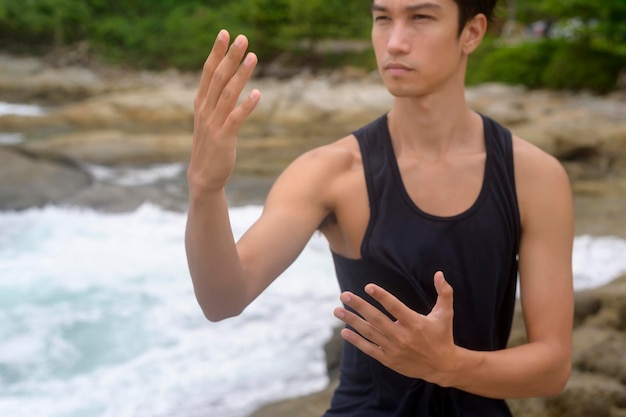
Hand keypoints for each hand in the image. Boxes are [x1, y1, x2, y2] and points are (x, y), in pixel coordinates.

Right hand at [188, 30, 260, 194]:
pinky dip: (246, 106)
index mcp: (201, 103)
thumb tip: (228, 80)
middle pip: (219, 78)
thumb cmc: (210, 145)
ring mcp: (213, 124)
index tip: (224, 33)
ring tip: (253, 57)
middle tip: (243, 39)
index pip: (208, 72)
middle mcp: (205, 110)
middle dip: (230, 57)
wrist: (204, 176)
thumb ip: (217, 100)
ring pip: (228, 94)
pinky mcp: (224, 138)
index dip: (216, 52)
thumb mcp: (209, 119)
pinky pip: (236, 119)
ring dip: (241, 75)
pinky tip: (257, 94)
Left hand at [333, 271, 459, 384]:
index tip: (368, 287)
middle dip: (359, 306)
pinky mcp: (389, 359)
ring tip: (338, 310)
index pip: (395, 307)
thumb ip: (444, 293)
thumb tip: (439, 273)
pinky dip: (356, 341)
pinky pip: (369, 349)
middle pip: (376, 319)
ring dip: (352, 321)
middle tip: (344, 295)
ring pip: (369, 333)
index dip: (382, 296)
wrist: (442, 367)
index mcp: (415, 323)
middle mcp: (402, 336)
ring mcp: (394, 349)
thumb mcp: (445, 314)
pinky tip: (344, 332)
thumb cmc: (442, 336)